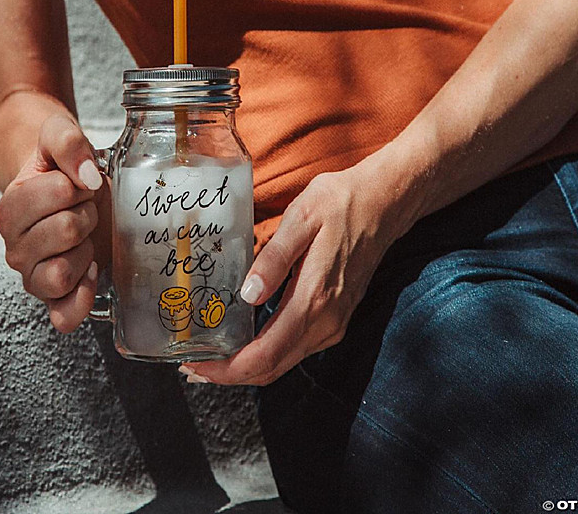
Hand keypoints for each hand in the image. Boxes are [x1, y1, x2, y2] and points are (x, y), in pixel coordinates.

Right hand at [0, 111, 111, 332]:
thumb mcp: (59, 136)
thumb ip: (66, 141)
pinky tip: (92, 269)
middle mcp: (14, 248)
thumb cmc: (64, 167)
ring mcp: (32, 276)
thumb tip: (85, 176)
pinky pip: (63, 315)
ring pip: (62, 274)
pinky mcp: (54, 299)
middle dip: (87, 214)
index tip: (75, 183)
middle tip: (82, 209)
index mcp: (10, 208)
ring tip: (84, 236)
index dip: (80, 183)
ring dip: (86, 250)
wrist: (72, 189)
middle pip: (67, 231)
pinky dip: (82, 296)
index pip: (60, 193)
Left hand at [181, 158, 416, 385]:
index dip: (228, 369)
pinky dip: (266, 354)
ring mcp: (334, 323)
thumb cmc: (340, 203)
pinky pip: (295, 349)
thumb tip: (248, 295)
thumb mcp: (301, 217)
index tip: (196, 365)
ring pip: (283, 362)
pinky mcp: (335, 318)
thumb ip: (274, 258)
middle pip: (272, 368)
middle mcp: (326, 321)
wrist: (384, 203)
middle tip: (193, 364)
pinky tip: (245, 340)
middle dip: (230, 373)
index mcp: (314, 299)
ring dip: (247, 366)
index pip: (265, 354)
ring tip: (211, 354)